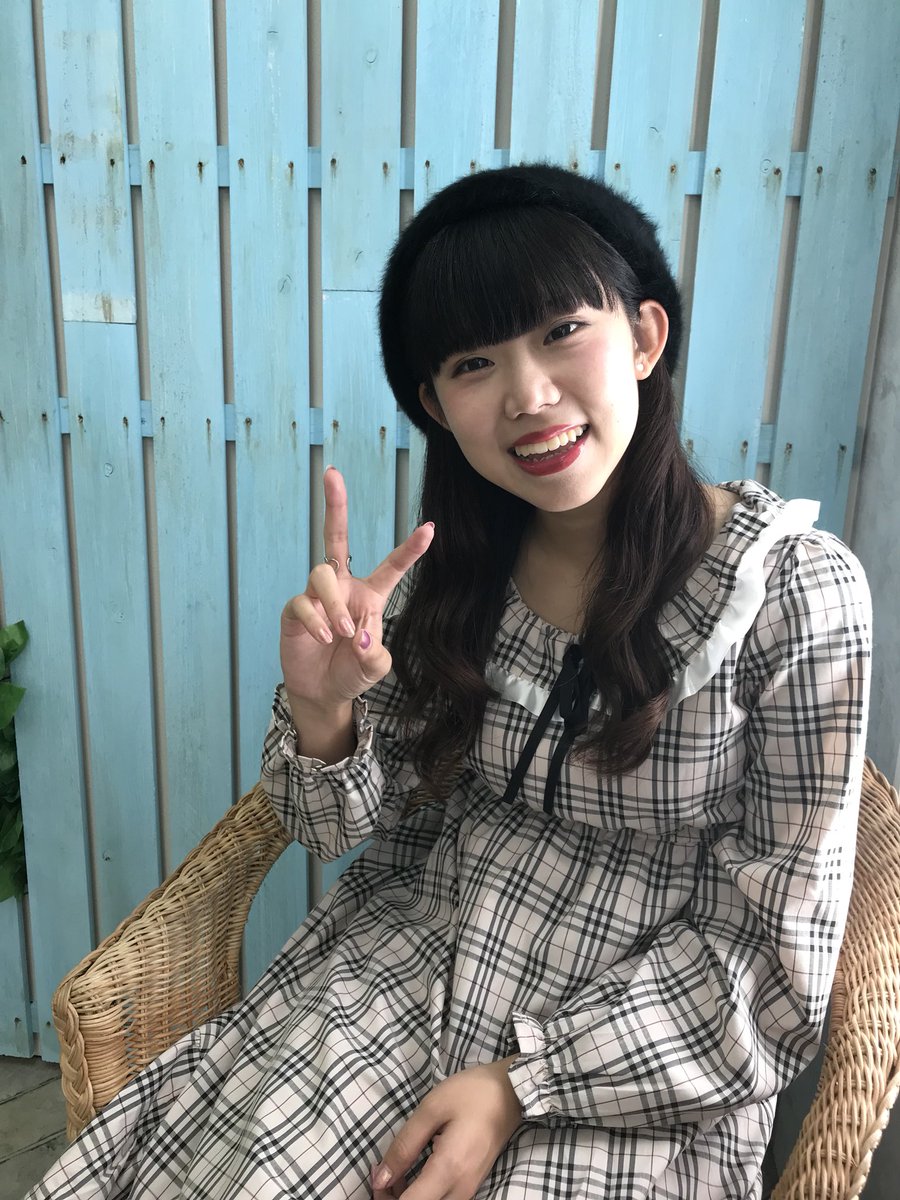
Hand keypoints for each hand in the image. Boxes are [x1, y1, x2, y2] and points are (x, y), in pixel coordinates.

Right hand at [280, 468, 433, 712]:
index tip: (430, 528)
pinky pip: (302, 603)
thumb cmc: (353, 672)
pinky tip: (324, 638)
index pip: (391, 567)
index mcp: (370, 595)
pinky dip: (316, 621)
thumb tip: (361, 636)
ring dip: (334, 604)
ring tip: (341, 633)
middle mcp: (342, 588)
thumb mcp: (376, 667)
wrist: (323, 693)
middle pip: (335, 537)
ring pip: (322, 575)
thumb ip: (376, 653)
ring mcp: (316, 597)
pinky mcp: (295, 612)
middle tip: (333, 473)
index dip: (410, 549)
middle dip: (335, 505)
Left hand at [371, 1057, 521, 1199]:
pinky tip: (412, 1175)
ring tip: (395, 1172)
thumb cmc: (472, 1093)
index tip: (376, 1173)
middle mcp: (461, 1190)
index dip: (384, 1197)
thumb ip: (404, 1146)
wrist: (512, 1092)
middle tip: (381, 1172)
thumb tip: (380, 1179)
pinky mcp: (471, 1187)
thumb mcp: (431, 1109)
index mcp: (449, 1169)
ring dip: (407, 1198)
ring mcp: (469, 1191)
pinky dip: (421, 1195)